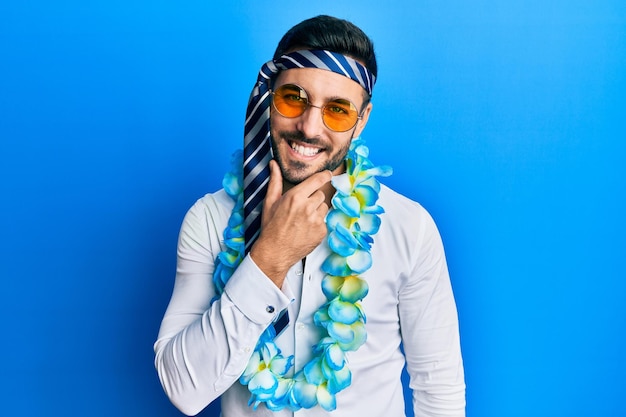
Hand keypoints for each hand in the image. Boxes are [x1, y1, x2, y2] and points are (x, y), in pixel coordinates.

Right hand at [250, 160, 331, 286]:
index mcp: (295, 197)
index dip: (324, 176)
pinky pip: (324, 222)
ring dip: (316, 211)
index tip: (328, 174)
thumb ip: (275, 181)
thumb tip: (274, 164)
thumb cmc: (271, 227)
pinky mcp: (321, 232)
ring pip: (324, 208)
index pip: (317, 180)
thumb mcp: (270, 202)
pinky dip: (317, 224)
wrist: (275, 252)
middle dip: (313, 198)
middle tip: (301, 208)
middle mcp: (308, 207)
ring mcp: (316, 221)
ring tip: (302, 220)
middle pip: (320, 194)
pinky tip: (305, 229)